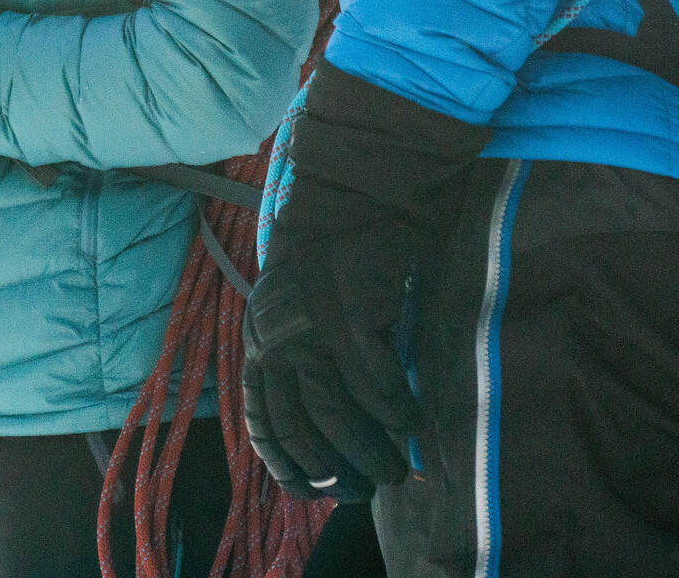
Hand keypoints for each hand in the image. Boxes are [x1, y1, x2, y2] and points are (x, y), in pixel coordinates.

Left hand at [241, 63, 488, 500]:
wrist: (359, 187)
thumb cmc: (343, 253)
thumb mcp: (311, 307)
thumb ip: (313, 356)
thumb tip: (341, 422)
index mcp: (263, 336)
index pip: (262, 415)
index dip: (285, 460)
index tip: (313, 490)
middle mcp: (276, 335)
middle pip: (299, 423)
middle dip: (334, 467)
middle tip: (368, 489)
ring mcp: (311, 326)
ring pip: (336, 413)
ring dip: (372, 450)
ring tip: (401, 470)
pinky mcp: (350, 314)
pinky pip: (376, 382)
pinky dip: (397, 410)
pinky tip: (417, 424)